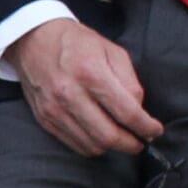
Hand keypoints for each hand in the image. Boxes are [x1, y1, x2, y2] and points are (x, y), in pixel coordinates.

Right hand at [13, 18, 163, 157]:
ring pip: (92, 145)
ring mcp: (54, 109)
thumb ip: (129, 81)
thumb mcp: (111, 50)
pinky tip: (100, 136)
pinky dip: (93, 146)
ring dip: (112, 147)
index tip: (155, 131)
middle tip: (141, 141)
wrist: (33, 40)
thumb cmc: (76, 43)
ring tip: (122, 138)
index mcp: (91, 73)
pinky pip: (74, 145)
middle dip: (132, 144)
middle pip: (109, 136)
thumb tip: (139, 111)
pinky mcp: (45, 119)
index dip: (146, 127)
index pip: (126, 112)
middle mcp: (70, 94)